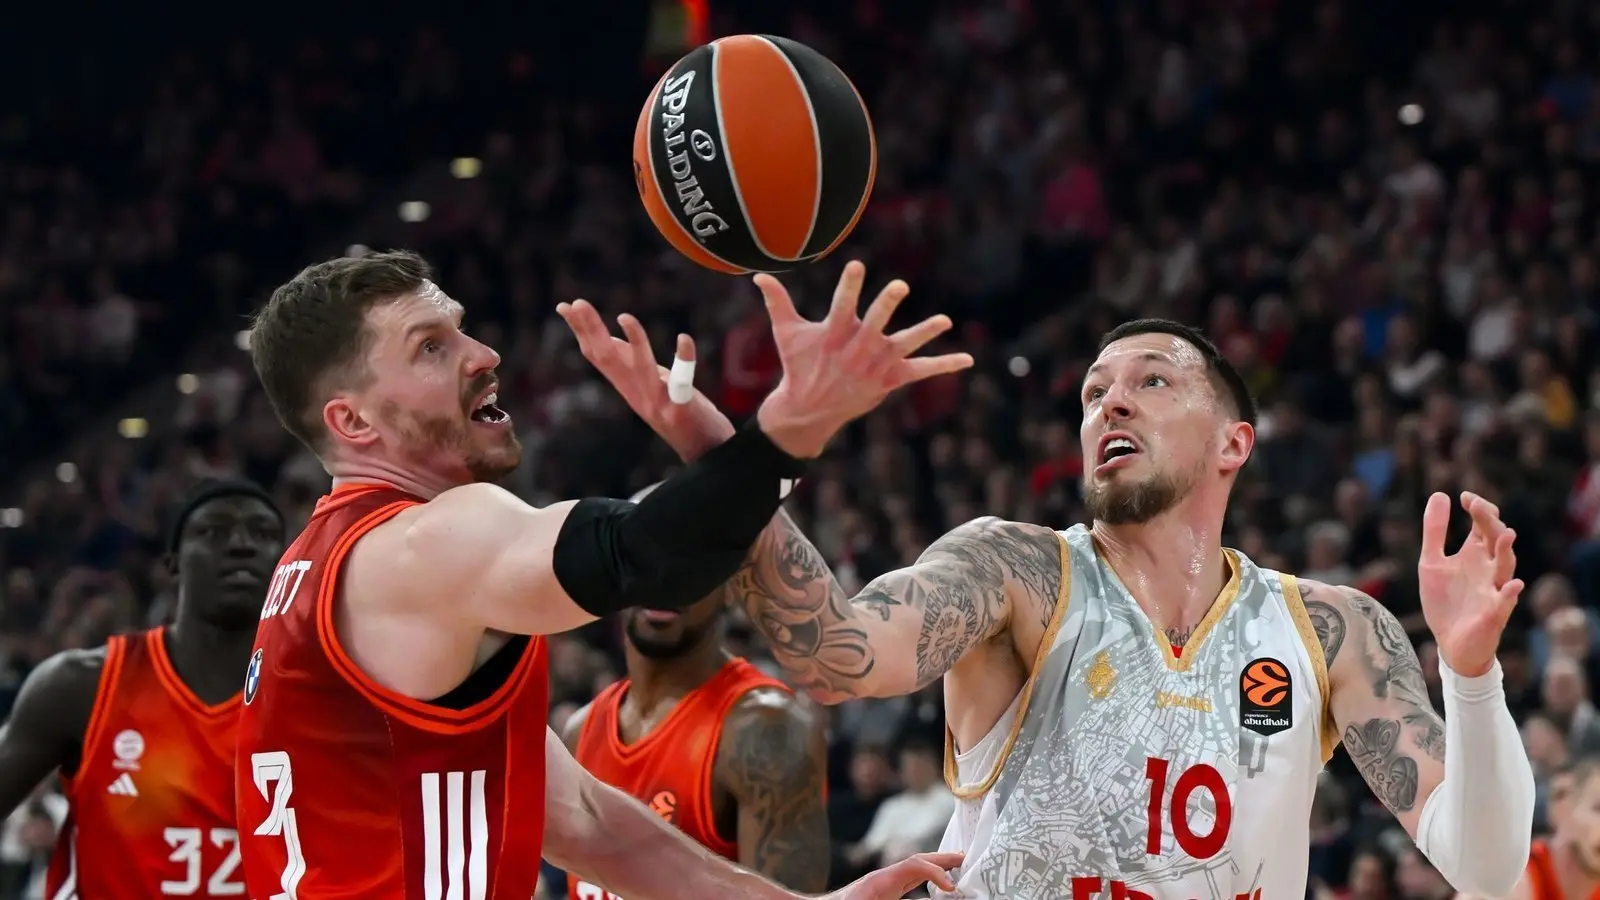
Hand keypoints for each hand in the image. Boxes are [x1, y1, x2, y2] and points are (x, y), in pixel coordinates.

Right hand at [557, 299, 735, 461]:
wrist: (705, 449)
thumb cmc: (676, 411)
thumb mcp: (647, 384)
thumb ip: (629, 363)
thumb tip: (606, 337)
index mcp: (627, 387)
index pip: (597, 355)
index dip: (580, 331)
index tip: (565, 306)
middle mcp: (637, 395)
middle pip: (609, 359)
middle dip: (591, 330)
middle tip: (577, 304)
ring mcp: (658, 403)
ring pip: (641, 370)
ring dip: (634, 342)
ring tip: (625, 317)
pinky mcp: (682, 409)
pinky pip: (681, 384)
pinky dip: (684, 359)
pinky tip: (684, 338)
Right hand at [754, 261, 973, 457]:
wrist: (807, 410)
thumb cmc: (798, 365)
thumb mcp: (786, 333)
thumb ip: (777, 302)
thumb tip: (758, 275)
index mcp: (833, 335)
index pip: (842, 305)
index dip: (849, 286)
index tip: (857, 265)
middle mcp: (856, 349)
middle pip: (874, 325)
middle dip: (885, 306)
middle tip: (899, 285)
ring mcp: (875, 366)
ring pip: (903, 346)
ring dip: (924, 333)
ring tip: (944, 320)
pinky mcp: (890, 380)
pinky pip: (921, 372)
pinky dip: (944, 365)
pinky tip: (968, 359)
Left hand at [823, 851, 962, 899]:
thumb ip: (883, 896)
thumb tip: (915, 879)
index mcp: (878, 881)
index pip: (912, 865)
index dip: (934, 871)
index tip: (951, 886)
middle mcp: (882, 879)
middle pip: (916, 862)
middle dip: (941, 860)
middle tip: (967, 860)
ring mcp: (882, 885)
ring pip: (913, 870)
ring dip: (936, 868)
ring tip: (959, 867)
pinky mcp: (881, 893)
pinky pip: (907, 881)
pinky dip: (925, 879)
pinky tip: (937, 884)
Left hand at [1417, 491, 1523, 676]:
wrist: (1449, 643)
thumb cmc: (1444, 601)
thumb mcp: (1431, 562)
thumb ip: (1434, 531)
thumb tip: (1439, 495)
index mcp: (1475, 554)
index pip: (1484, 524)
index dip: (1479, 508)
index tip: (1465, 497)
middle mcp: (1489, 568)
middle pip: (1497, 539)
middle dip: (1490, 522)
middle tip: (1478, 507)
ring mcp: (1493, 590)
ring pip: (1507, 567)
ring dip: (1507, 551)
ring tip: (1507, 535)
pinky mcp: (1494, 614)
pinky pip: (1506, 602)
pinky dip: (1509, 593)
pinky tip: (1512, 585)